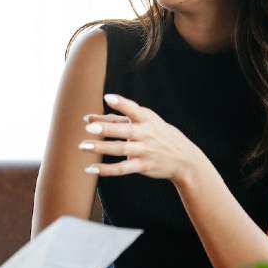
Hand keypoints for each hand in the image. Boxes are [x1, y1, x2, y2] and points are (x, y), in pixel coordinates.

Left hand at [80, 94, 206, 181]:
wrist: (184, 159)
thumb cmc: (159, 135)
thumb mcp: (147, 122)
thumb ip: (119, 119)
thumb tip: (90, 118)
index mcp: (147, 119)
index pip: (134, 110)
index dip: (122, 103)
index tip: (107, 98)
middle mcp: (146, 134)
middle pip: (124, 130)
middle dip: (107, 129)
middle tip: (89, 128)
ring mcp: (144, 151)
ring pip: (120, 149)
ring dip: (101, 148)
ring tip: (83, 146)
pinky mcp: (143, 166)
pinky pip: (122, 169)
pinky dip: (106, 170)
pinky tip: (90, 169)